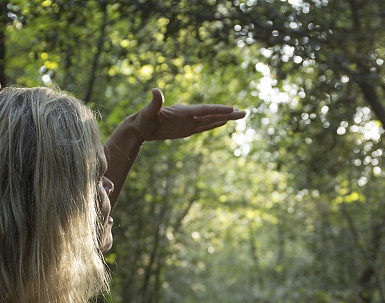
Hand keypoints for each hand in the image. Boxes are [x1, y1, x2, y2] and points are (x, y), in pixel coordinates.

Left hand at [126, 88, 246, 140]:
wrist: (138, 127)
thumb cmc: (142, 120)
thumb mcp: (148, 112)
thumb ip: (154, 102)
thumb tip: (155, 91)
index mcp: (183, 111)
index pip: (205, 110)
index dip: (218, 109)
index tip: (232, 109)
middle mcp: (189, 115)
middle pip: (213, 114)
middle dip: (229, 114)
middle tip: (245, 113)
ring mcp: (188, 122)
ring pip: (211, 120)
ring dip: (226, 118)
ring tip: (240, 116)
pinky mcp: (186, 129)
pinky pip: (203, 127)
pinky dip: (214, 125)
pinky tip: (222, 123)